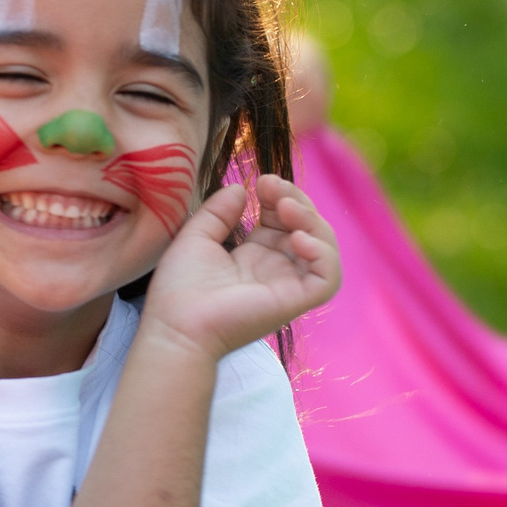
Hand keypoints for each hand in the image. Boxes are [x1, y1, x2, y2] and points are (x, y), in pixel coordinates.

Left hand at [142, 172, 340, 357]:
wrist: (177, 325)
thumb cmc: (180, 288)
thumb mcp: (196, 237)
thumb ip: (219, 211)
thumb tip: (240, 188)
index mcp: (254, 254)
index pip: (283, 218)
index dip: (280, 195)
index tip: (261, 181)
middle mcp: (276, 268)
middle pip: (307, 227)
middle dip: (297, 200)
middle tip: (271, 186)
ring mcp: (288, 284)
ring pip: (324, 248)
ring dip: (312, 221)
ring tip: (285, 208)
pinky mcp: (297, 301)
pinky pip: (329, 278)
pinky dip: (322, 253)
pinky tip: (297, 239)